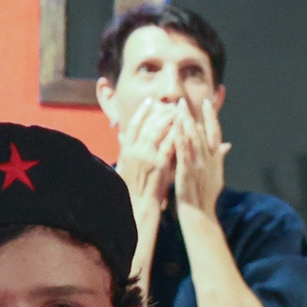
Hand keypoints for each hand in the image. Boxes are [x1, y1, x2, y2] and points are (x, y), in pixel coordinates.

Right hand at [114, 97, 178, 213]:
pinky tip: (183, 127)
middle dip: (159, 113)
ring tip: (178, 111)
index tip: (149, 101)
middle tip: (170, 105)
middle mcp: (135, 151)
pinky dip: (175, 134)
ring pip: (157, 132)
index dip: (141, 111)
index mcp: (126, 150)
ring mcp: (146, 157)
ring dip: (169, 119)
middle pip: (147, 125)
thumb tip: (123, 135)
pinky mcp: (158, 164)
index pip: (133, 125)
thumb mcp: (125, 166)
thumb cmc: (133, 188)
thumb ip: (126, 149)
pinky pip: (168, 145)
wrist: (138, 205)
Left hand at [171, 97, 230, 217]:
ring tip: (177, 108)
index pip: (214, 132)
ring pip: (192, 139)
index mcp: (215, 159)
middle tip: (184, 100)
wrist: (201, 215)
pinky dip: (180, 139)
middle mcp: (209, 159)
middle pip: (202, 132)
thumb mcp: (217, 176)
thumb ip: (220, 158)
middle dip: (192, 114)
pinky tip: (175, 128)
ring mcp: (199, 165)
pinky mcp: (187, 172)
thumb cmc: (206, 198)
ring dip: (185, 122)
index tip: (206, 102)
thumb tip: (226, 146)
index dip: (210, 116)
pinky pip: (183, 153)